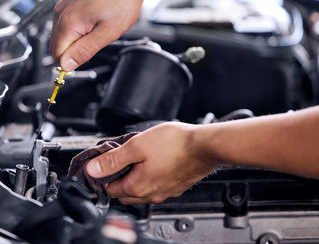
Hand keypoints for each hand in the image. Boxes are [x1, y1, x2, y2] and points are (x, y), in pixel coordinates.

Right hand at [50, 0, 147, 70]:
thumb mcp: (107, 33)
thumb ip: (84, 51)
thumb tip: (66, 66)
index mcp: (68, 22)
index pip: (58, 56)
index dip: (72, 62)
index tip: (87, 58)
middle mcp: (61, 12)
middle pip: (57, 47)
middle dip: (75, 51)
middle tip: (97, 42)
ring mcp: (65, 5)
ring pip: (63, 36)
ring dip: (79, 40)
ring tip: (99, 29)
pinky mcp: (70, 1)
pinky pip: (69, 24)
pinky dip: (81, 29)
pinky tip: (96, 21)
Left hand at [86, 122, 218, 203]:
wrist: (205, 146)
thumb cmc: (176, 144)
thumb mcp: (137, 146)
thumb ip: (113, 159)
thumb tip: (93, 169)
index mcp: (138, 187)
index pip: (110, 190)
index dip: (103, 177)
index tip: (104, 165)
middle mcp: (152, 194)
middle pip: (125, 193)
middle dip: (118, 180)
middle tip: (119, 161)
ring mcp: (166, 192)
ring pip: (142, 191)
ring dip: (134, 178)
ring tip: (137, 159)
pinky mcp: (177, 186)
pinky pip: (156, 186)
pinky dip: (150, 178)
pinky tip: (155, 163)